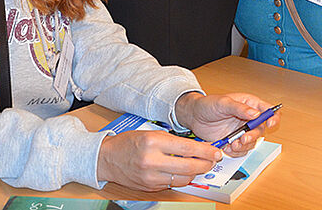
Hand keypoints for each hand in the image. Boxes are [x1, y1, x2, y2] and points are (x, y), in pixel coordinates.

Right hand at [96, 129, 221, 190]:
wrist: (106, 158)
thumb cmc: (128, 143)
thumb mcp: (150, 133)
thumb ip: (172, 141)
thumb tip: (196, 147)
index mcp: (153, 142)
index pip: (187, 148)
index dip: (205, 151)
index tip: (215, 152)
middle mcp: (152, 161)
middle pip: (188, 167)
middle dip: (205, 164)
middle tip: (213, 161)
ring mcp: (150, 177)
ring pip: (183, 179)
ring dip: (195, 173)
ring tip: (200, 166)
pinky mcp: (149, 187)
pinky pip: (172, 184)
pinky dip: (181, 178)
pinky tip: (184, 172)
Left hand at [175, 92, 279, 156]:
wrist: (194, 117)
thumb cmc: (208, 105)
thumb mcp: (223, 103)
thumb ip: (239, 108)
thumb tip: (255, 114)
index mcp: (249, 105)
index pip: (267, 110)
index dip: (272, 117)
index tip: (270, 123)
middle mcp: (248, 118)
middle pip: (261, 129)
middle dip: (254, 136)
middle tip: (243, 138)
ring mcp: (242, 131)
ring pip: (252, 142)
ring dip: (244, 145)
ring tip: (233, 144)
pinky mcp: (234, 141)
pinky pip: (242, 150)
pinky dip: (236, 151)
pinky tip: (227, 147)